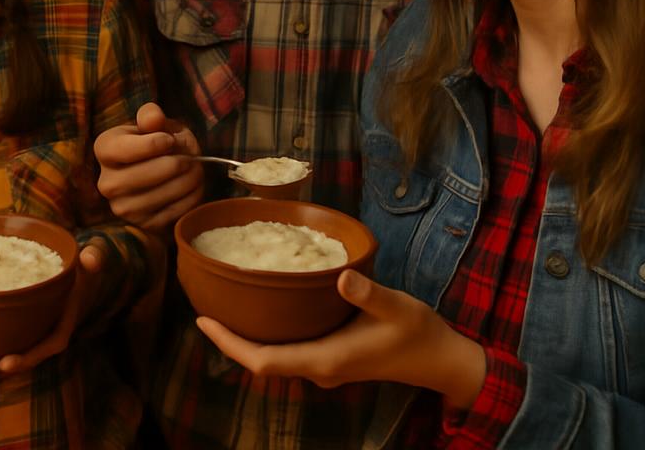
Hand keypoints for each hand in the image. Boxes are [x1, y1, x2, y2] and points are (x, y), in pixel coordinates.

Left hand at [0, 244, 103, 373]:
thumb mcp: (91, 263)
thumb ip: (94, 258)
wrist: (78, 280)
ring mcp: (25, 338)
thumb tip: (90, 258)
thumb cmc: (82, 273)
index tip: (6, 363)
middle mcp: (40, 340)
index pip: (43, 350)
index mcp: (59, 330)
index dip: (25, 359)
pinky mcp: (13, 333)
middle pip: (12, 360)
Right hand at [95, 102, 203, 234]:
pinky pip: (172, 212)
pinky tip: (193, 186)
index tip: (170, 140)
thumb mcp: (152, 124)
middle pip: (146, 174)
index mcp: (104, 150)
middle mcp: (106, 182)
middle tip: (192, 157)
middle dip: (176, 163)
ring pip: (161, 195)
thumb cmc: (154, 143)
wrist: (157, 174)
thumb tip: (153, 119)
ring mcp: (123, 208)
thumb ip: (151, 116)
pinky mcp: (143, 224)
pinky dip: (190, 198)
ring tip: (196, 169)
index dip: (155, 143)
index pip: (126, 149)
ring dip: (187, 180)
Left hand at [196, 270, 486, 407]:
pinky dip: (269, 335)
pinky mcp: (331, 358)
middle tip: (205, 306)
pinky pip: (289, 351)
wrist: (441, 360)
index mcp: (326, 359)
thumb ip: (368, 293)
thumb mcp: (396, 307)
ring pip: (274, 357)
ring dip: (248, 338)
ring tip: (225, 306)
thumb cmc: (418, 334)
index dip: (229, 344)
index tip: (204, 321)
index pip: (263, 361)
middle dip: (230, 339)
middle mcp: (319, 367)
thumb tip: (342, 276)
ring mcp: (325, 366)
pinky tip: (264, 309)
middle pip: (260, 361)